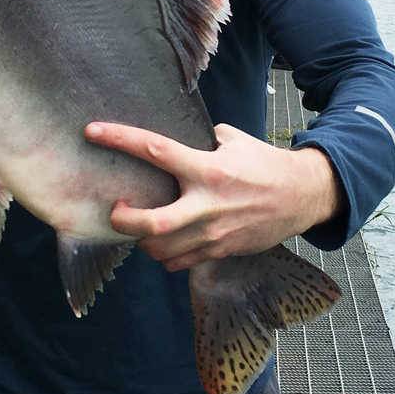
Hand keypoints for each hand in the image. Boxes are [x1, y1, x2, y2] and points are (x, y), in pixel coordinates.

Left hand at [84, 122, 344, 271]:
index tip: (92, 131)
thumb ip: (200, 142)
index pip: (156, 151)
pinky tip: (164, 240)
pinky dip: (164, 254)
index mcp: (208, 169)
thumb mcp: (233, 141)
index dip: (120, 139)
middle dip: (125, 220)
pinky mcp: (221, 251)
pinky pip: (180, 262)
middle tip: (116, 209)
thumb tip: (171, 142)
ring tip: (139, 224)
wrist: (303, 195)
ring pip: (163, 250)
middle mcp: (208, 204)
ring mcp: (215, 233)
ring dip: (143, 239)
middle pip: (153, 223)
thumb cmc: (264, 162)